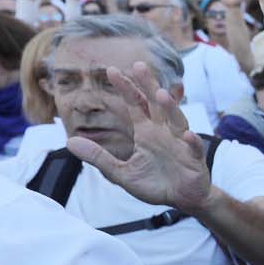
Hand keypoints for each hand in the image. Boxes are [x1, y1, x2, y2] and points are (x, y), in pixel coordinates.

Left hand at [66, 62, 211, 211]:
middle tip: (138, 65)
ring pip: (177, 121)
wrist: (182, 199)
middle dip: (148, 85)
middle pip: (156, 104)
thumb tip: (69, 141)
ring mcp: (181, 144)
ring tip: (160, 94)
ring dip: (170, 108)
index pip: (135, 104)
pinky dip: (192, 142)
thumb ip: (98, 156)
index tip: (111, 70)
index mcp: (147, 132)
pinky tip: (187, 136)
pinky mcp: (194, 160)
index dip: (126, 88)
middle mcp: (164, 132)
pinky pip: (194, 148)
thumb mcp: (120, 172)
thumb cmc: (154, 183)